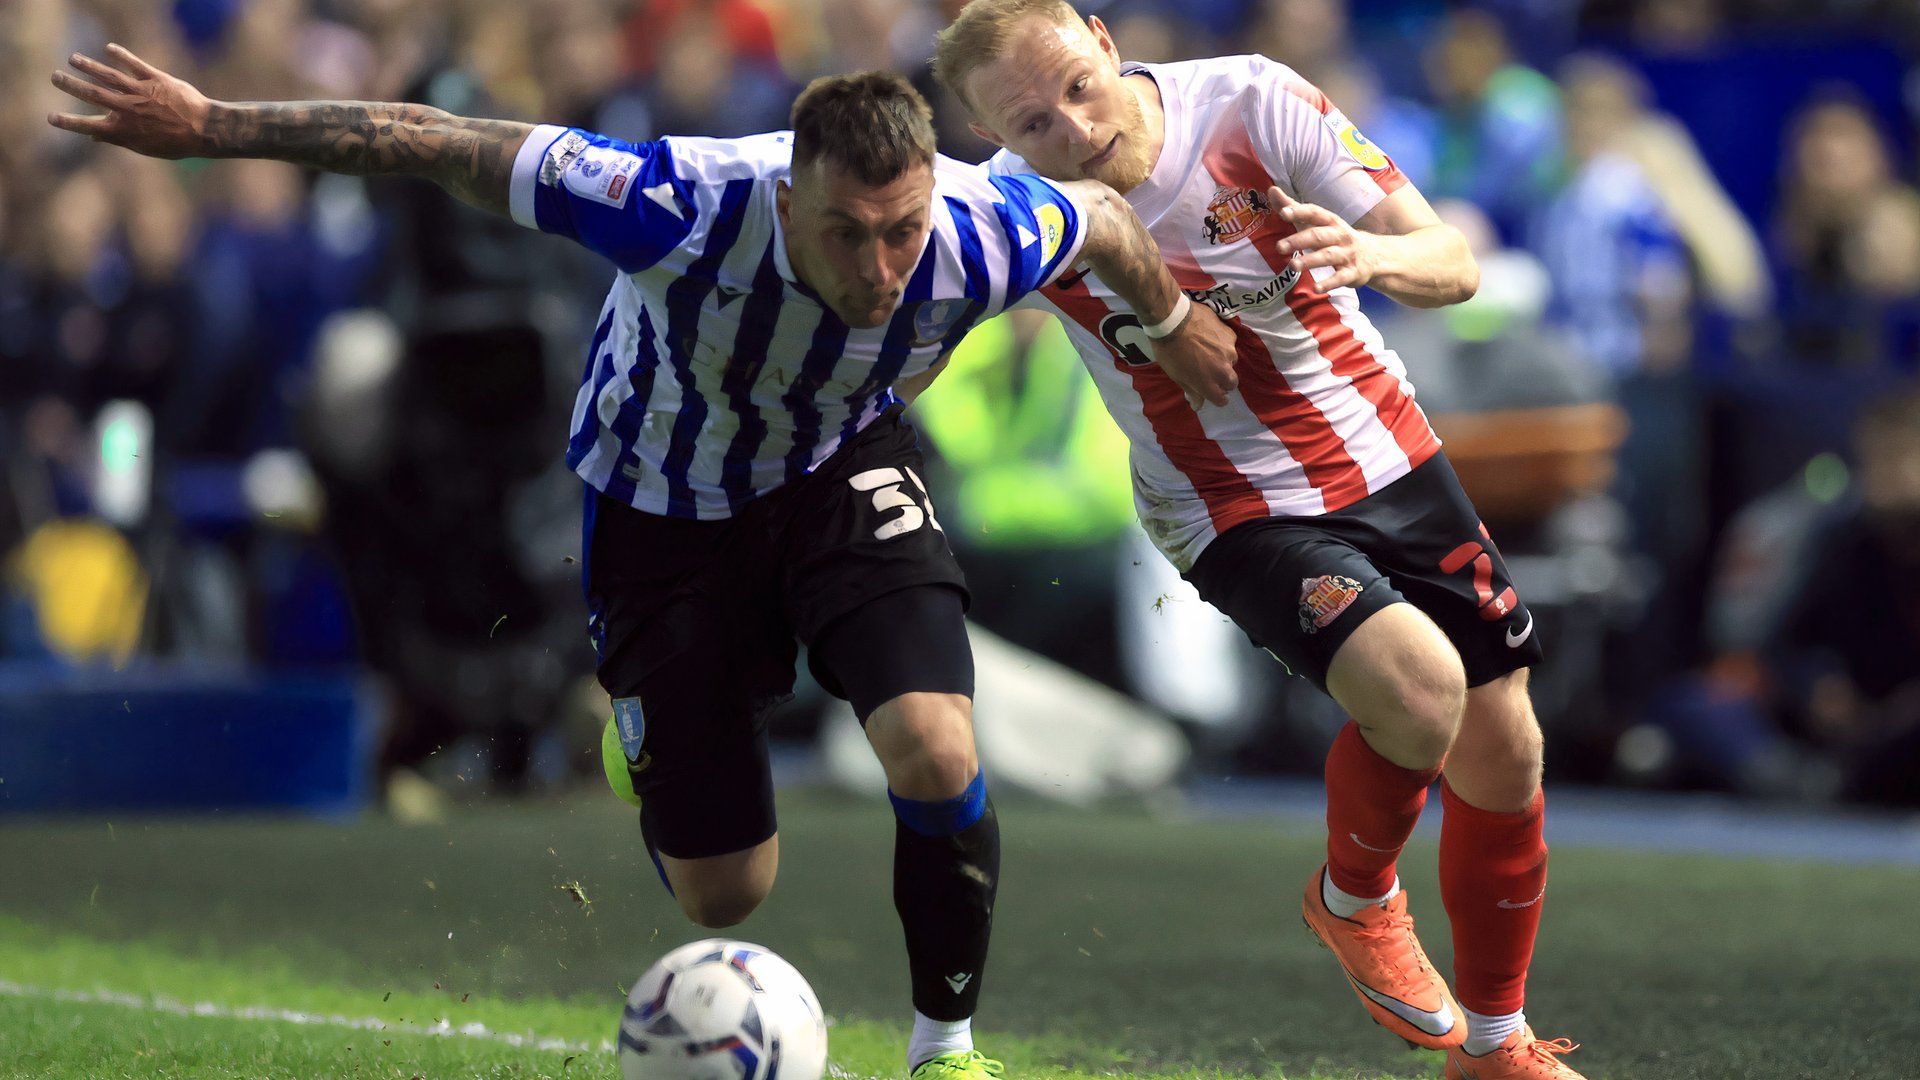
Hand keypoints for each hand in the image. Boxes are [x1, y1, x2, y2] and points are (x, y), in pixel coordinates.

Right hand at [48, 44, 215, 158]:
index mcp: (122, 129)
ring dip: (89, 66)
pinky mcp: (155, 79)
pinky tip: (109, 48)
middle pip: (92, 94)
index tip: (50, 117)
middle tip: (54, 76)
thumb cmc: (175, 143)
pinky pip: (134, 65)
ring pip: (109, 76)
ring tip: (73, 58)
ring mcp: (140, 93)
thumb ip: (118, 139)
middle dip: (70, 85)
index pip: (87, 125)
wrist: (204, 130)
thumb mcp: (145, 147)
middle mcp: (127, 109)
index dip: (68, 122)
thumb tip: (94, 135)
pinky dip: (121, 55)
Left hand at [1152, 297, 1238, 408]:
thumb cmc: (1169, 351)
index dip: (1216, 397)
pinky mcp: (1230, 335)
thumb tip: (1198, 405)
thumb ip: (1191, 390)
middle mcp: (1223, 370)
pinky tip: (1209, 336)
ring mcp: (1229, 352)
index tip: (1210, 391)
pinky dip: (1221, 344)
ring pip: (1231, 361)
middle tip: (1209, 370)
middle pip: (1231, 383)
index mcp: (1209, 384)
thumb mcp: (1176, 375)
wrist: (1173, 319)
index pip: (1222, 400)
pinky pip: (1229, 344)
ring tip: (1208, 350)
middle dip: (1223, 380)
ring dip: (1222, 360)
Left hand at [1269, 185, 1373, 291]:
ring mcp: (1347, 254)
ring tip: (1292, 266)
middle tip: (1279, 247)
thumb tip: (1271, 190)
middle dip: (1299, 240)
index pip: (1315, 213)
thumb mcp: (1317, 222)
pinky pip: (1340, 278)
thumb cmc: (1336, 236)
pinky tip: (1317, 288)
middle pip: (1319, 236)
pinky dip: (1329, 283)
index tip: (1283, 212)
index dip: (1300, 212)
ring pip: (1328, 256)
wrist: (1373, 255)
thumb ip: (1294, 208)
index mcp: (1330, 221)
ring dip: (1310, 261)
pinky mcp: (1353, 272)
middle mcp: (1340, 235)